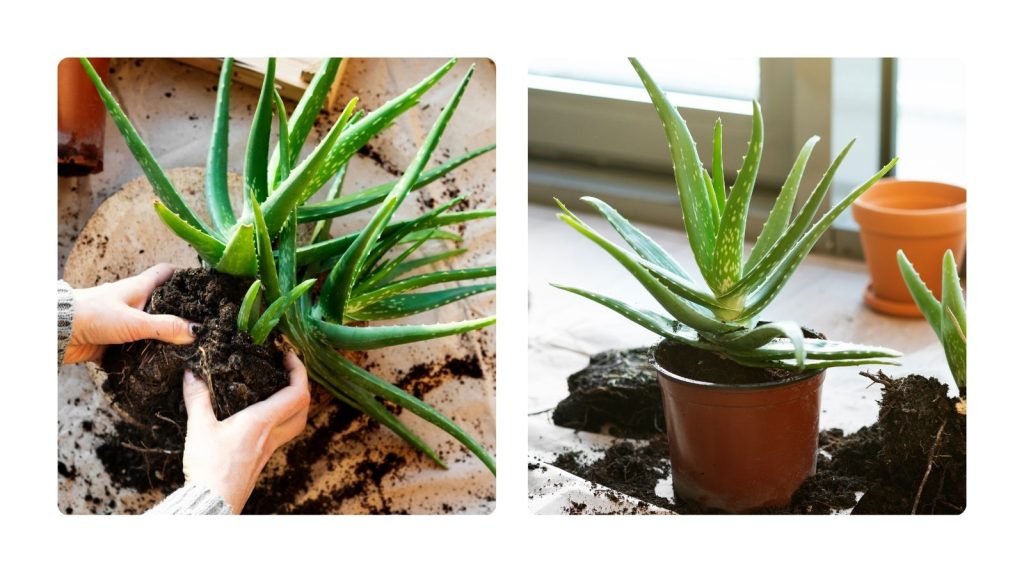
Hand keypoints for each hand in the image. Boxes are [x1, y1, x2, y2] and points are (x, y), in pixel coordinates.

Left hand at [65, 263, 196, 363]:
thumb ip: (166, 327)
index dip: (185, 275)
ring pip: (151, 328)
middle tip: (203, 325)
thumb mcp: (135, 321)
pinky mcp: (114, 342)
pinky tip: (161, 366)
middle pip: (163, 303)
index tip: (203, 286)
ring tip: (189, 350)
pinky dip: (147, 356)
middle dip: (181, 313)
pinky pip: (136, 349)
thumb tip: (197, 331)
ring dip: (164, 338)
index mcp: (139, 287)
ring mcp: (123, 322)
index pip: (167, 273)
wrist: (56, 332)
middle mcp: (133, 303)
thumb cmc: (93, 315)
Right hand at [180, 352, 309, 513]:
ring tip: (279, 390)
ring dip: (294, 404)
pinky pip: (281, 434)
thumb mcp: (199, 428)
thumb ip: (197, 398)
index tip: (288, 356)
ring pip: (295, 422)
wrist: (213, 504)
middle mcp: (272, 434)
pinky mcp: (261, 459)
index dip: (299, 370)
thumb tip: (191, 373)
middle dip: (301, 385)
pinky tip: (263, 418)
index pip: (297, 392)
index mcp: (262, 421)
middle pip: (303, 407)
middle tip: (287, 371)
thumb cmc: (210, 468)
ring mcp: (269, 448)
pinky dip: (280, 419)